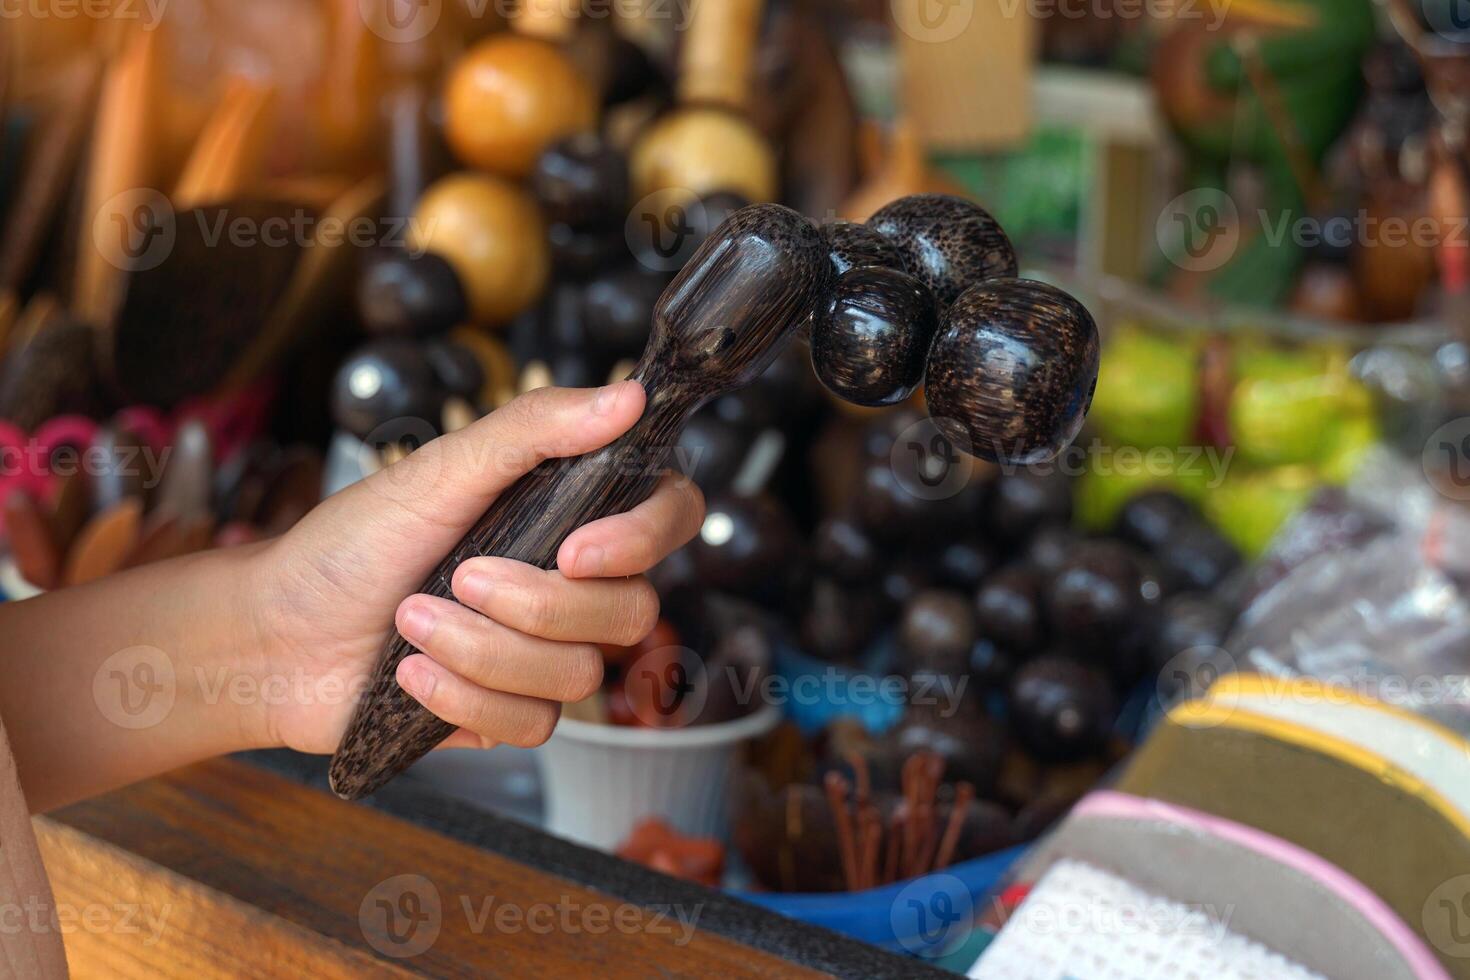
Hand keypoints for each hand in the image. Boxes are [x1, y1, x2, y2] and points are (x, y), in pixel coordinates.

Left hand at [247, 381, 703, 754]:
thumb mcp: (438, 470)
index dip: (644, 538)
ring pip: (579, 674)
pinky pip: (536, 724)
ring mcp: (545, 651)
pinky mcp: (512, 711)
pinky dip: (465, 698)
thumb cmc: (349, 544)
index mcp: (569, 511)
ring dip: (482, 649)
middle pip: (632, 611)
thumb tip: (629, 395)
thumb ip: (536, 429)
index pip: (670, 516)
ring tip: (412, 620)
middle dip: (535, 603)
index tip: (575, 548)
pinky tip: (411, 674)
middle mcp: (571, 581)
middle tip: (458, 575)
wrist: (274, 636)